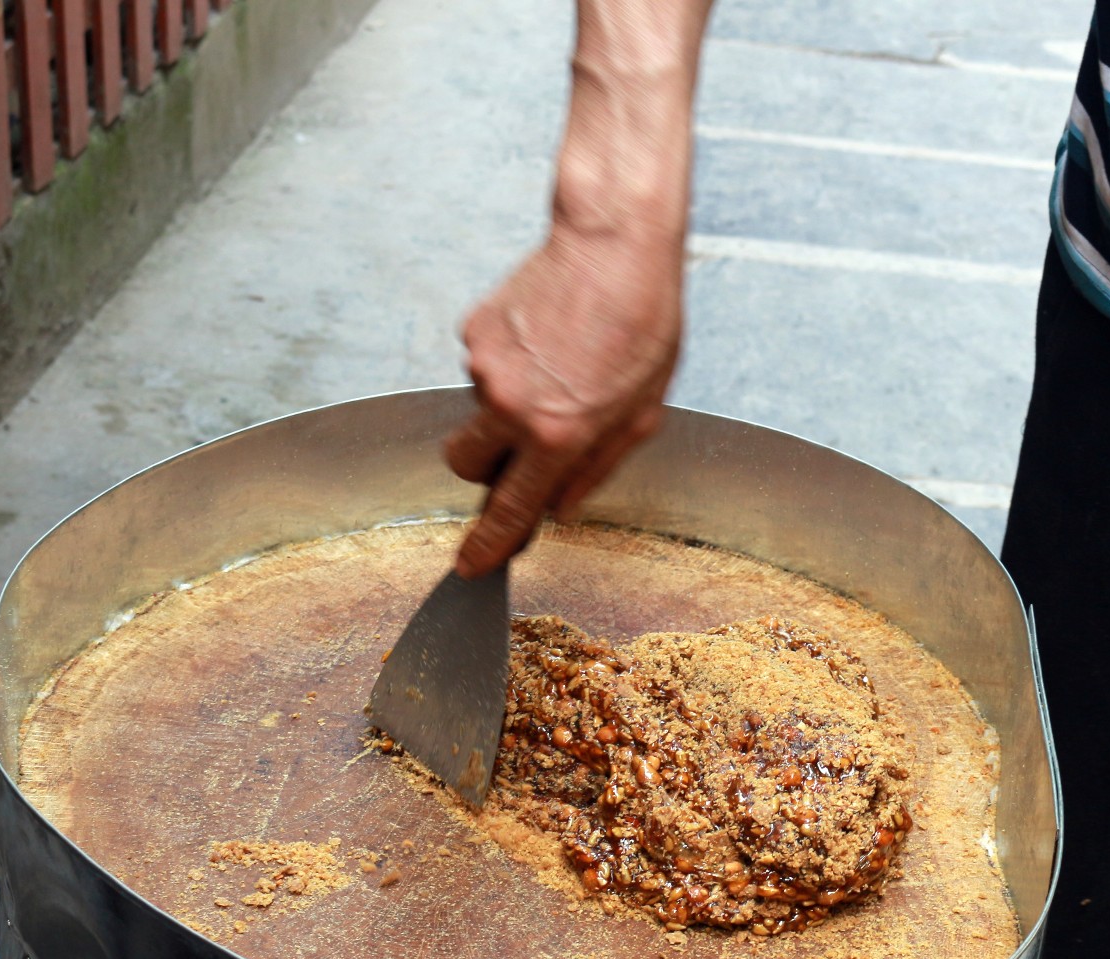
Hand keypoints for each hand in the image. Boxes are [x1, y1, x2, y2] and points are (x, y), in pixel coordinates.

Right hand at [445, 222, 683, 577]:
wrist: (615, 243)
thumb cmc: (643, 324)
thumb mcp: (643, 413)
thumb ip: (598, 467)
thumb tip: (560, 507)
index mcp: (559, 435)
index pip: (509, 508)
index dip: (488, 544)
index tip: (469, 564)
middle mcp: (512, 405)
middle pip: (465, 464)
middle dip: (485, 466)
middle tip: (523, 443)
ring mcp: (487, 365)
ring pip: (479, 408)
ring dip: (508, 402)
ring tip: (561, 364)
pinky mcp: (476, 329)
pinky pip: (484, 364)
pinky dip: (510, 361)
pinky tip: (548, 336)